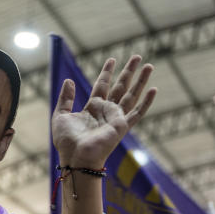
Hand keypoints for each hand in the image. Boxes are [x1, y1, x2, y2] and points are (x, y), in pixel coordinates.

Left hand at [52, 54, 155, 168]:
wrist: (75, 157)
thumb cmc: (67, 141)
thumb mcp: (60, 115)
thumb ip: (65, 98)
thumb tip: (68, 80)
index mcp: (92, 107)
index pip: (102, 85)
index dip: (107, 72)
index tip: (112, 59)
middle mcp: (106, 111)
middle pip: (120, 86)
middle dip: (128, 71)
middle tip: (137, 56)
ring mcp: (116, 118)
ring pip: (132, 95)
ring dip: (141, 81)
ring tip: (149, 66)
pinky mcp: (122, 126)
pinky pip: (138, 113)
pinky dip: (146, 102)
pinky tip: (154, 89)